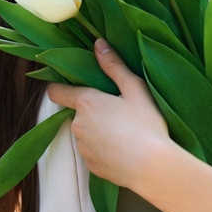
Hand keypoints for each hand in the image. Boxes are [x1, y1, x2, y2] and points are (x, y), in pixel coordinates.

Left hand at [48, 39, 169, 188]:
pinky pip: (94, 152)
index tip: (72, 87)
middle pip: (78, 113)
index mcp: (87, 103)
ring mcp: (83, 148)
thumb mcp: (135, 89)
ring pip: (86, 134)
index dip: (61, 88)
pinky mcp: (91, 166)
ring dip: (98, 131)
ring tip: (124, 132)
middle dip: (93, 111)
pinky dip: (104, 149)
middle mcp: (78, 125)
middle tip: (119, 111)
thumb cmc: (146, 123)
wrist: (153, 167)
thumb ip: (114, 66)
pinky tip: (124, 150)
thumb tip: (98, 44)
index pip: (58, 92)